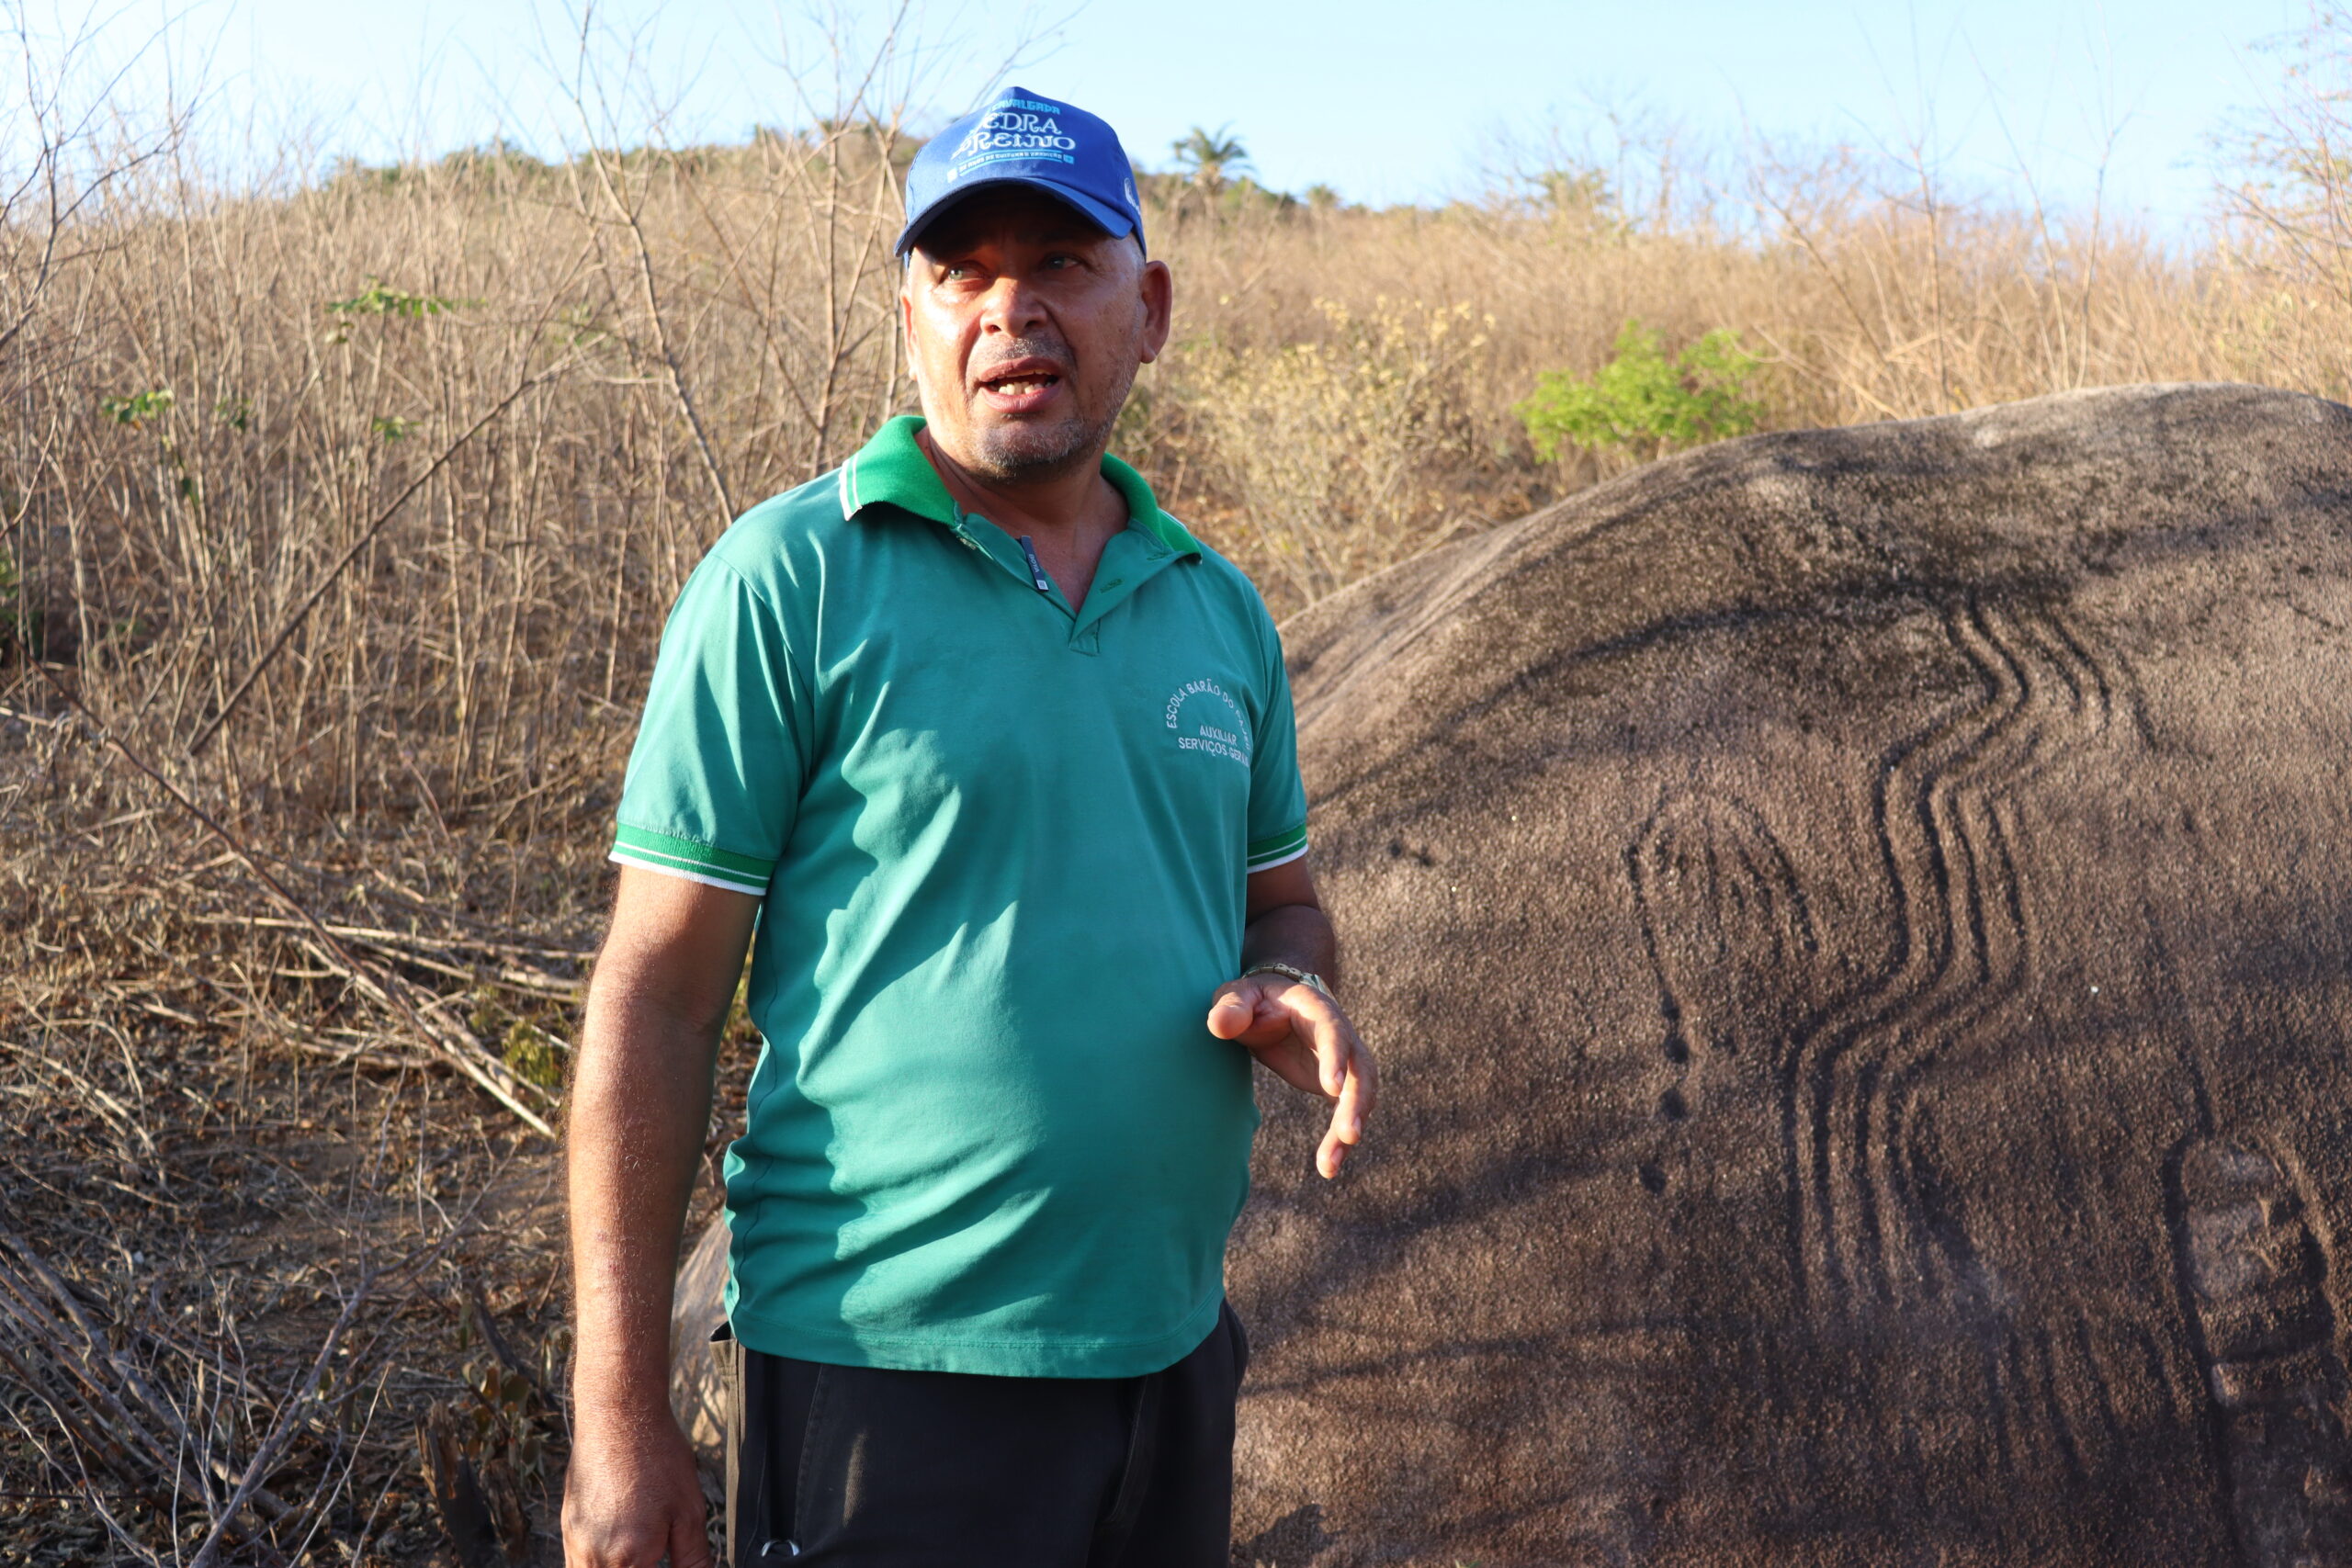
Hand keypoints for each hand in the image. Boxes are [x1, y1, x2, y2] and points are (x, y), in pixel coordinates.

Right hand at [561, 1405, 710, 1567]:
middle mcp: (594, 1557)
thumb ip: (693, 1559)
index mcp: (629, 1559)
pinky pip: (576, 1564)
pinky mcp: (568, 1528)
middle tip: (654, 1556)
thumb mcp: (690, 1512)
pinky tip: (620, 1549)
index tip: (664, 1560)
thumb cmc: (656, 1457)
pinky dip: (598, 1565)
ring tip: (640, 1555)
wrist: (619, 1417)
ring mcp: (575, 1543)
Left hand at [1206, 974, 1375, 1177]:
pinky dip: (1341, 1140)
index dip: (1335, 1058)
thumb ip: (1230, 1008)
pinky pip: (1347, 1113)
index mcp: (1317, 1009)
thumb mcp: (1237, 996)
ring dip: (1349, 1130)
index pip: (1333, 1032)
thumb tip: (1219, 1025)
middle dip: (1357, 1102)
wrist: (1276, 1003)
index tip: (1331, 1088)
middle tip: (1349, 1135)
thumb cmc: (1253, 999)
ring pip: (1360, 1096)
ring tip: (1329, 1166)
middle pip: (1360, 1069)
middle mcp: (1341, 1036)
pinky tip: (1328, 1168)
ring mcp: (1344, 1062)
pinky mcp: (1338, 1085)